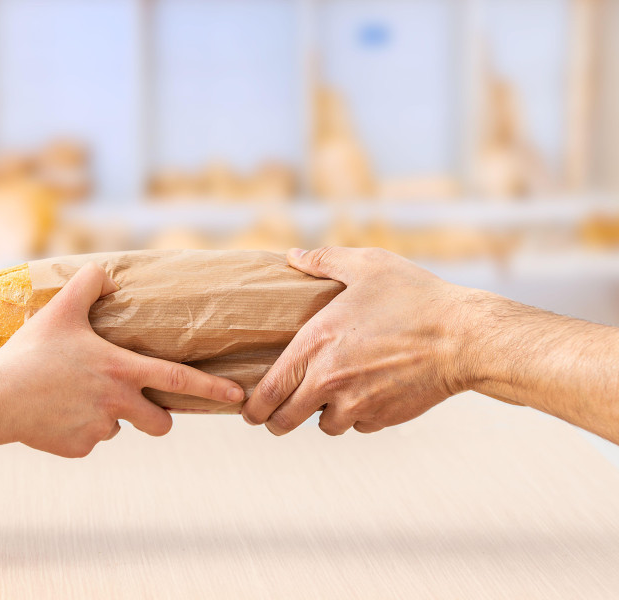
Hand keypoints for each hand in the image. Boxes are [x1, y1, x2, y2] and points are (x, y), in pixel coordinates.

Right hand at [0, 263, 244, 457]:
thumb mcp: (60, 311)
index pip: (178, 379)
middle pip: (161, 423)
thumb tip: (105, 271)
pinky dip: (78, 430)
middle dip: (158, 418)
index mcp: (121, 370)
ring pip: (119, 429)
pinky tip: (56, 413)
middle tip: (137, 404)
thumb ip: (88, 286)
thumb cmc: (29, 353)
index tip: (237, 395)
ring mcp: (99, 430)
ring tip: (77, 398)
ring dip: (109, 418)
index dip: (212, 387)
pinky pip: (89, 441)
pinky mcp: (78, 449)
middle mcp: (118, 403)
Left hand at [242, 246, 474, 435]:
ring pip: (323, 426)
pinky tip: (367, 393)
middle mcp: (329, 380)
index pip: (268, 391)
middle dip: (275, 422)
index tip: (249, 410)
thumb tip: (293, 255)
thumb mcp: (367, 265)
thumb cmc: (414, 297)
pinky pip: (358, 425)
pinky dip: (357, 416)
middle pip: (284, 422)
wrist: (464, 337)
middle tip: (278, 415)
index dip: (252, 407)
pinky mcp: (383, 418)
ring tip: (330, 395)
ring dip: (322, 415)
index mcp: (315, 344)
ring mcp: (357, 403)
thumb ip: (324, 260)